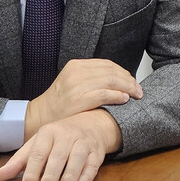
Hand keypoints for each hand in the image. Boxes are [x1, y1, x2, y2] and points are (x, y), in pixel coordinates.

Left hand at [0, 109, 121, 180]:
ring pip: (77, 158)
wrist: (92, 124)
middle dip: (51, 174)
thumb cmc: (60, 137)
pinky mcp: (97, 151)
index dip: (32, 170)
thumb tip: (1, 175)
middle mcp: (67, 135)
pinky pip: (92, 164)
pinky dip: (86, 177)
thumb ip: (21, 160)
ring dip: (70, 176)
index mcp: (49, 132)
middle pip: (58, 155)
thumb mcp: (38, 143)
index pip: (39, 152)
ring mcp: (84, 142)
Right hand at [25, 59, 141, 138]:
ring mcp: (77, 85)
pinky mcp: (79, 98)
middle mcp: (77, 72)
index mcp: (76, 65)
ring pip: (111, 81)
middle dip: (129, 81)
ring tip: (135, 94)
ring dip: (127, 88)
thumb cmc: (60, 102)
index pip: (108, 64)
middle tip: (138, 90)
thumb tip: (120, 79)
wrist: (41, 115)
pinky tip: (124, 99)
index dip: (124, 72)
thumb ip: (92, 77)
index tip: (133, 81)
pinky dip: (117, 95)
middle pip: (112, 71)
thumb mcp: (73, 81)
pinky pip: (105, 94)